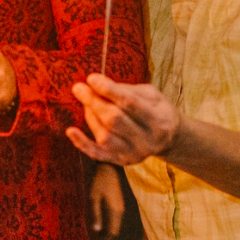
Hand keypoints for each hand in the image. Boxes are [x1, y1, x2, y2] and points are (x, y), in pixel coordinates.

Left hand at [66, 73, 181, 164]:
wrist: (169, 139)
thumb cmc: (155, 109)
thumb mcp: (151, 94)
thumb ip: (126, 90)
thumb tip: (97, 83)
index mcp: (159, 120)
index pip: (130, 104)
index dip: (108, 90)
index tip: (91, 78)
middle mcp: (147, 141)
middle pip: (114, 120)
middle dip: (94, 102)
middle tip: (79, 87)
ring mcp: (134, 154)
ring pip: (105, 136)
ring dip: (90, 116)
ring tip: (85, 102)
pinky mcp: (122, 161)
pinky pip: (98, 154)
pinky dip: (82, 143)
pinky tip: (70, 131)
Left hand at [87, 163, 124, 239]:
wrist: (108, 167)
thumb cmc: (99, 181)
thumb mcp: (94, 197)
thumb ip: (96, 213)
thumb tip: (96, 230)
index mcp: (115, 211)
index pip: (112, 232)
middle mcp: (120, 211)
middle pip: (115, 230)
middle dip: (107, 239)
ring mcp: (120, 207)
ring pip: (116, 225)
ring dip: (108, 233)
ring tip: (99, 239)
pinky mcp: (118, 203)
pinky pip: (115, 219)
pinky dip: (109, 225)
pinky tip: (102, 226)